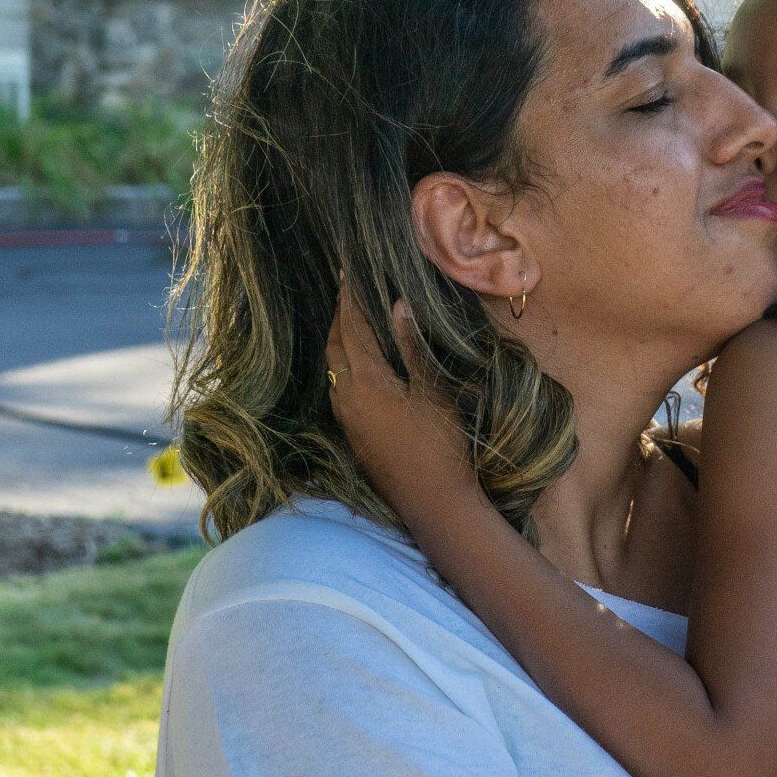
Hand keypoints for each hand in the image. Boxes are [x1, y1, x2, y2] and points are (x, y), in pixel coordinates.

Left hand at [326, 286, 477, 513]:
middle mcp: (346, 398)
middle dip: (339, 317)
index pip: (352, 328)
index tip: (347, 272)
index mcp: (365, 382)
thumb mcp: (433, 391)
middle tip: (347, 292)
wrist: (434, 503)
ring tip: (351, 322)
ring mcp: (347, 420)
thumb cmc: (442, 444)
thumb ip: (412, 347)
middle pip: (334, 347)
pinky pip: (339, 389)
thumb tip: (398, 305)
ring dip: (339, 343)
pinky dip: (344, 366)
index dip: (349, 299)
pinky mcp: (354, 436)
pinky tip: (359, 365)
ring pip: (333, 370)